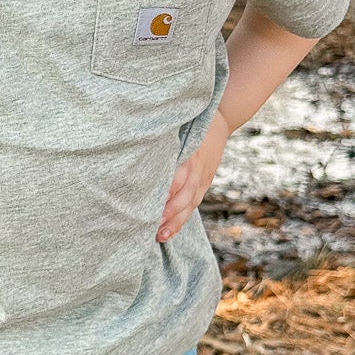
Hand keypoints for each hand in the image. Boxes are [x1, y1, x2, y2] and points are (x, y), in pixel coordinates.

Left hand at [158, 111, 229, 242]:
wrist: (221, 119)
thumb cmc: (191, 121)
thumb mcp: (178, 127)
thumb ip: (162, 141)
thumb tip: (134, 150)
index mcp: (190, 154)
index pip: (179, 177)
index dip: (168, 192)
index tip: (151, 204)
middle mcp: (198, 169)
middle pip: (185, 196)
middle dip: (169, 213)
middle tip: (152, 227)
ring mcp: (204, 177)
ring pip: (190, 204)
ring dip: (176, 221)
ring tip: (160, 236)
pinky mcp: (206, 182)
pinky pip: (194, 203)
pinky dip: (183, 217)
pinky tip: (171, 229)